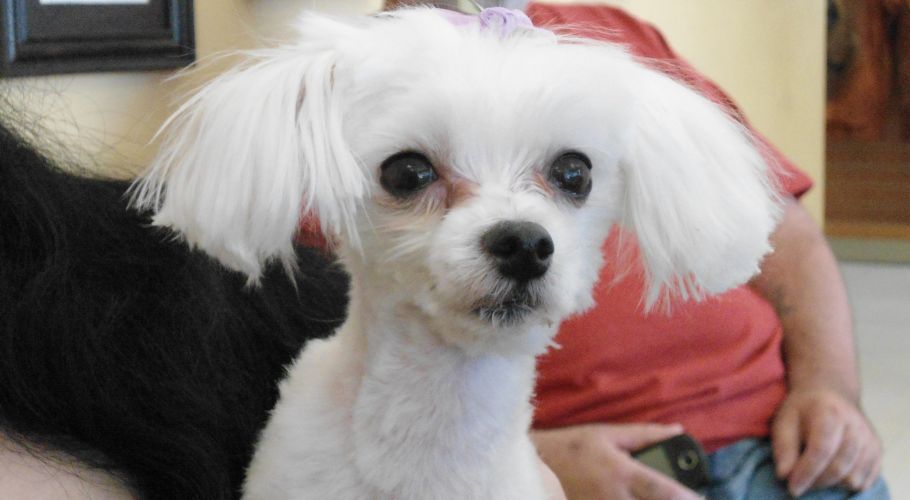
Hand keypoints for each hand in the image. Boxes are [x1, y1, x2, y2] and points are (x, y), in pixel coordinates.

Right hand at [531, 423, 701, 499]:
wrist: (536, 466)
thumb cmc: (573, 446)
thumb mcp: (608, 433)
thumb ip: (645, 434)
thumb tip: (678, 431)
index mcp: (622, 473)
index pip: (662, 490)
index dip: (687, 498)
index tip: (703, 499)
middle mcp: (615, 498)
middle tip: (690, 498)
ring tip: (659, 496)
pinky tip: (634, 498)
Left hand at [772, 388, 881, 495]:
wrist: (831, 392)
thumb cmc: (803, 409)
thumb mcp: (784, 420)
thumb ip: (783, 447)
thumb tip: (784, 475)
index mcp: (829, 412)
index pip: (821, 450)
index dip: (806, 472)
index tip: (792, 487)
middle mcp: (855, 425)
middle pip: (839, 467)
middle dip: (816, 481)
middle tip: (800, 482)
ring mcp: (869, 438)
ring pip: (853, 478)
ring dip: (831, 483)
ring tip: (814, 474)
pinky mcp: (877, 450)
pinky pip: (866, 480)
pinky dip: (847, 484)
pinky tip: (832, 474)